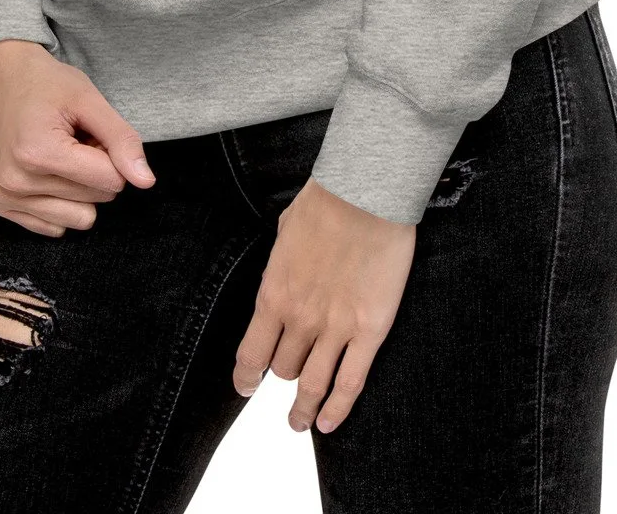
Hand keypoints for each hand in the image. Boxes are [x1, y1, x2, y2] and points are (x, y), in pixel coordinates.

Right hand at [0, 39, 155, 236]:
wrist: (4, 76)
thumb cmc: (47, 84)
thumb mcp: (90, 100)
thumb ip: (122, 140)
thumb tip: (146, 182)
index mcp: (37, 152)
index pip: (110, 180)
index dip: (112, 154)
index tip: (92, 132)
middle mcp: (15, 181)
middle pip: (96, 200)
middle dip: (95, 169)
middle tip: (75, 139)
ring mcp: (4, 197)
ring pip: (79, 219)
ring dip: (79, 188)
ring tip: (62, 155)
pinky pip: (54, 227)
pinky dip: (59, 201)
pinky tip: (46, 170)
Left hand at [231, 177, 415, 433]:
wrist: (366, 193)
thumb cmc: (325, 202)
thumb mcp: (284, 232)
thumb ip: (279, 267)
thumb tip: (280, 280)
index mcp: (274, 294)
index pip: (251, 354)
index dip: (246, 378)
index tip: (246, 388)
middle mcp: (300, 319)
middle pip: (284, 369)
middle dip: (285, 375)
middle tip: (289, 382)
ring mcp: (336, 328)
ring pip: (313, 386)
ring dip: (304, 411)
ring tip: (301, 422)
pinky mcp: (370, 331)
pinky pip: (350, 383)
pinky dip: (337, 410)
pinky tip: (329, 423)